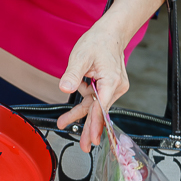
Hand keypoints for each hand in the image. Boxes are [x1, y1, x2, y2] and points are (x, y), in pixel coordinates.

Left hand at [56, 23, 128, 152]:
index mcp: (111, 80)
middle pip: (100, 111)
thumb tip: (65, 88)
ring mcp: (113, 87)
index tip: (92, 138)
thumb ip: (73, 74)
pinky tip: (78, 88)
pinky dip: (86, 100)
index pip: (102, 107)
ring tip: (64, 122)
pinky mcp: (109, 86)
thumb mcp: (81, 56)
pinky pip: (96, 98)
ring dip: (82, 113)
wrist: (109, 33)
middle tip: (84, 146)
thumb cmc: (97, 42)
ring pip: (96, 105)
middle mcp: (115, 86)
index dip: (96, 124)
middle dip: (90, 128)